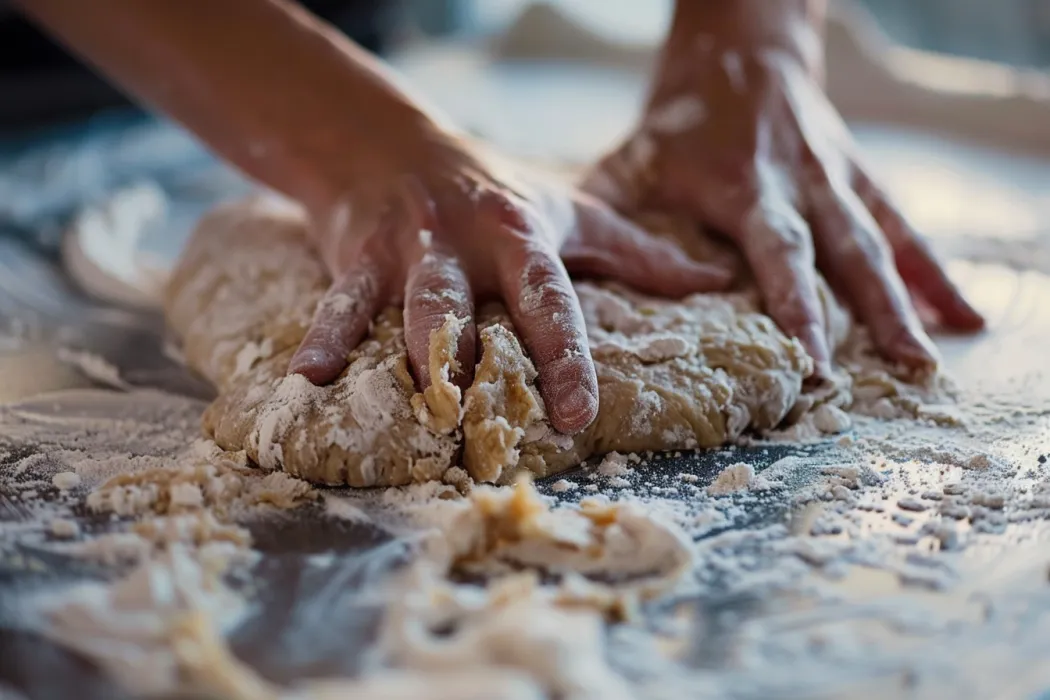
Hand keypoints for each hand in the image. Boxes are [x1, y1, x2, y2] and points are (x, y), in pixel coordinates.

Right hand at [288, 133, 731, 433]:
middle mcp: (464, 244)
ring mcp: (407, 252)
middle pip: (468, 303)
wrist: (393, 145)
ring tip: (416, 399)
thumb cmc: (496, 191)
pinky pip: (338, 303)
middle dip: (471, 354)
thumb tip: (714, 282)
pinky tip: (306, 381)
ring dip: (410, 351)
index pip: (548, 299)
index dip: (564, 354)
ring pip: (407, 303)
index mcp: (522, 237)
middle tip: (481, 411)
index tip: (576, 411)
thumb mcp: (572, 212)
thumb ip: (638, 253)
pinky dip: (323, 339)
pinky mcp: (357, 258)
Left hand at [583, 11, 982, 374]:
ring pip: (883, 242)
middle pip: (847, 252)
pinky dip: (933, 272)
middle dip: (875, 312)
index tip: (813, 359)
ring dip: (913, 300)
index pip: (780, 252)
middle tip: (902, 370)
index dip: (799, 304)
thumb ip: (611, 216)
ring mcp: (839, 179)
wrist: (741, 50)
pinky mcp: (859, 178)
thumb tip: (567, 278)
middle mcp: (804, 183)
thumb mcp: (636, 159)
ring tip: (934, 357)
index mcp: (748, 185)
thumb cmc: (681, 118)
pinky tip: (960, 316)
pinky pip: (902, 227)